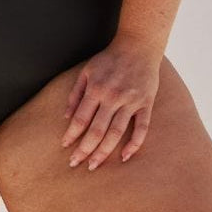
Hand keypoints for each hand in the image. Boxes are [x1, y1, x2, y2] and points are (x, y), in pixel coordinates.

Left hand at [60, 35, 161, 169]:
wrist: (138, 46)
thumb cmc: (109, 59)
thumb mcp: (87, 70)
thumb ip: (76, 93)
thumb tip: (66, 117)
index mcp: (96, 89)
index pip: (81, 119)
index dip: (72, 135)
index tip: (65, 147)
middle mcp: (112, 97)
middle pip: (97, 130)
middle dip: (84, 149)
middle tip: (75, 164)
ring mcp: (131, 101)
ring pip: (116, 133)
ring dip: (104, 152)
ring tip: (93, 165)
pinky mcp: (146, 103)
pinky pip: (141, 128)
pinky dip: (134, 144)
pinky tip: (124, 157)